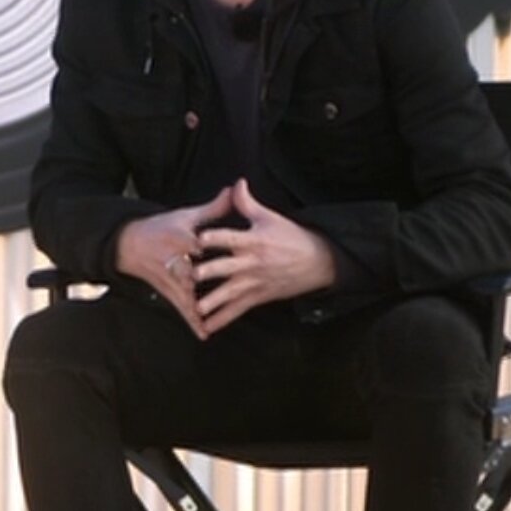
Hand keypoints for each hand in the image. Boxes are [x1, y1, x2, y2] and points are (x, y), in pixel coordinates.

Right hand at [115, 186, 234, 340]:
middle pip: (193, 271)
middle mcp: (173, 259)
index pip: (198, 241)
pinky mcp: (167, 291)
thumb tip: (234, 190)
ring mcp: (170, 278)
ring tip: (219, 317)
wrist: (128, 244)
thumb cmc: (161, 228)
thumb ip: (213, 208)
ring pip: (187, 293)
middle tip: (233, 288)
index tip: (234, 250)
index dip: (211, 245)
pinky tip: (205, 333)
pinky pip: (181, 307)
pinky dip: (192, 320)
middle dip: (208, 279)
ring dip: (203, 306)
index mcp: (180, 237)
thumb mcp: (185, 216)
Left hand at [192, 179, 337, 334]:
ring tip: (197, 308)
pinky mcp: (258, 297)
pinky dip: (222, 319)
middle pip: (228, 268)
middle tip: (193, 275)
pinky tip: (205, 328)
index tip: (200, 237)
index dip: (216, 236)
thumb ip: (247, 202)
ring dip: (214, 301)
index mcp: (253, 241)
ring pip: (230, 293)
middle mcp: (251, 263)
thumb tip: (236, 182)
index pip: (231, 237)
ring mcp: (254, 282)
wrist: (317, 261)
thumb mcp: (269, 217)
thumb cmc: (290, 236)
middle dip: (211, 271)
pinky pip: (237, 310)